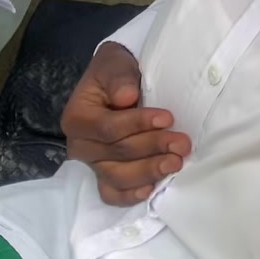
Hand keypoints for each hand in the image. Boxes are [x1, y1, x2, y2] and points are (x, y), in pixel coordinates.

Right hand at [61, 41, 191, 205]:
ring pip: (117, 178)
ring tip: (176, 163)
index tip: (168, 118)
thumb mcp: (114, 64)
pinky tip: (152, 188)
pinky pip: (113, 194)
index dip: (139, 124)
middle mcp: (80, 146)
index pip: (109, 128)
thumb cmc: (114, 71)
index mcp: (77, 118)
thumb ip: (119, 78)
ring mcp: (91, 164)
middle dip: (153, 148)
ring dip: (149, 171)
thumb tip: (126, 97)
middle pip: (117, 154)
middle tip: (182, 144)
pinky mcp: (103, 176)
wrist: (114, 80)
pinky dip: (131, 195)